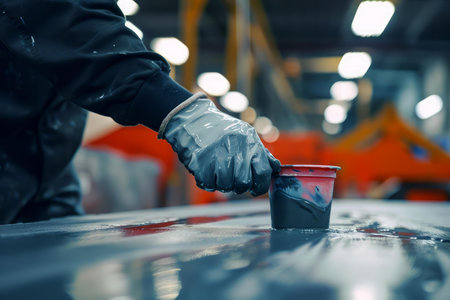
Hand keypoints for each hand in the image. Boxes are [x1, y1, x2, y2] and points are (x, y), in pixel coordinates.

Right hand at [159, 94, 279, 194]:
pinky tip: (207, 170)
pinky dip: (208, 182)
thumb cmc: (221, 129)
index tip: (255, 189)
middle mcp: (235, 149)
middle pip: (243, 183)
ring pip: (226, 186)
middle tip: (233, 180)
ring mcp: (217, 156)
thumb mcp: (245, 134)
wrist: (192, 119)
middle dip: (239, 186)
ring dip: (222, 184)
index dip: (260, 186)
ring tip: (218, 172)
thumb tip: (275, 169)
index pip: (263, 173)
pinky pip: (209, 184)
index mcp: (249, 142)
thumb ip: (261, 152)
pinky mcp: (200, 163)